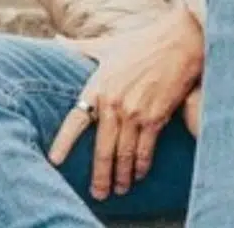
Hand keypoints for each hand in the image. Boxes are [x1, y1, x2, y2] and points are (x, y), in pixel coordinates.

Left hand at [48, 8, 203, 200]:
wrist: (178, 40)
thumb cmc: (142, 42)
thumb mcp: (107, 44)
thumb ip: (80, 47)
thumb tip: (57, 41)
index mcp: (99, 84)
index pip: (76, 119)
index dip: (64, 142)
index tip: (55, 160)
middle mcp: (113, 102)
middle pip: (101, 148)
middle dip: (100, 175)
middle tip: (98, 192)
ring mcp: (134, 111)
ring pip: (123, 154)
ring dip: (121, 175)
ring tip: (119, 189)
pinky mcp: (155, 117)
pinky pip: (144, 150)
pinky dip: (141, 165)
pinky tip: (138, 174)